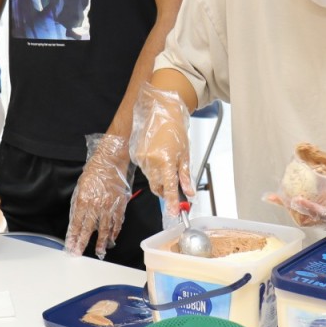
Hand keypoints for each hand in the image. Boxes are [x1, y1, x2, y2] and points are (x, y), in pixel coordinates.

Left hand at [65, 134, 132, 258]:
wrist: (111, 161)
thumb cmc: (94, 172)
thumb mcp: (80, 187)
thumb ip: (78, 205)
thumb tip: (77, 221)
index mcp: (84, 201)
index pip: (77, 224)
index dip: (73, 237)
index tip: (70, 246)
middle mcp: (96, 206)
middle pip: (89, 229)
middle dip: (83, 243)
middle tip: (79, 253)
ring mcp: (109, 206)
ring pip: (105, 229)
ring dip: (101, 242)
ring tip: (99, 251)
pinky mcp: (120, 205)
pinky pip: (117, 222)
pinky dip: (115, 231)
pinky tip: (112, 238)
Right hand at [129, 82, 191, 217]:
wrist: (160, 113)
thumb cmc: (174, 130)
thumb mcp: (185, 154)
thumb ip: (185, 175)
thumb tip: (189, 191)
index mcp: (165, 161)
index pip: (168, 188)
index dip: (172, 202)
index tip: (175, 213)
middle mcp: (151, 162)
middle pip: (157, 187)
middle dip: (165, 189)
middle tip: (175, 184)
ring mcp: (142, 160)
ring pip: (151, 179)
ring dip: (159, 177)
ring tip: (166, 161)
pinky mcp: (136, 156)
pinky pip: (146, 170)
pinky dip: (153, 168)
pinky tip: (158, 156)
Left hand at [268, 160, 325, 227]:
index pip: (321, 212)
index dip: (309, 207)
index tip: (297, 199)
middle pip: (305, 217)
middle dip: (291, 208)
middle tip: (277, 198)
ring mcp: (322, 212)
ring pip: (301, 213)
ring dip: (288, 205)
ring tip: (273, 197)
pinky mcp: (320, 206)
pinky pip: (303, 206)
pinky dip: (292, 201)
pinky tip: (280, 194)